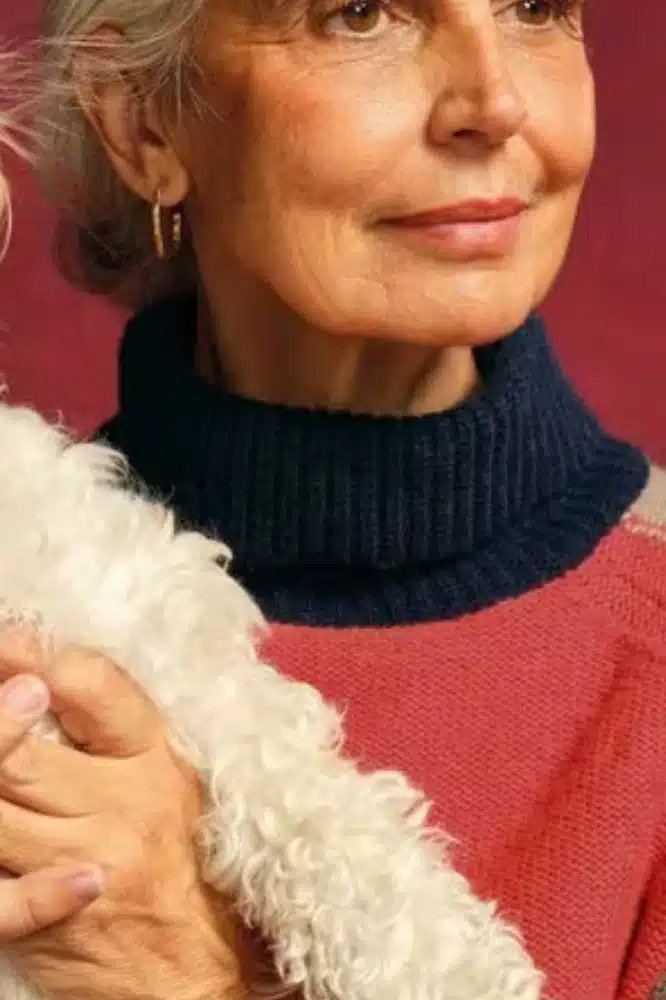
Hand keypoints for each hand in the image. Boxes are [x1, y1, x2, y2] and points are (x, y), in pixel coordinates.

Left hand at [0, 631, 250, 999]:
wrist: (195, 975)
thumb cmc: (187, 870)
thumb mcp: (176, 788)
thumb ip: (123, 739)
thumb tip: (51, 678)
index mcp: (157, 761)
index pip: (94, 687)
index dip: (38, 654)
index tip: (7, 638)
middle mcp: (123, 803)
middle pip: (22, 746)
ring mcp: (82, 857)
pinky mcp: (46, 913)